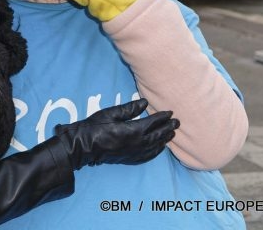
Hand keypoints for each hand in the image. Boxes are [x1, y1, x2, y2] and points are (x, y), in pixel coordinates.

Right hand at [54, 99, 177, 169]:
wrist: (84, 145)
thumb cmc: (95, 126)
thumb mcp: (111, 113)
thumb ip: (129, 109)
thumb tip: (144, 103)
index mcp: (133, 130)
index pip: (153, 122)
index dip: (162, 117)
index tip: (170, 112)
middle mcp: (138, 143)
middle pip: (157, 135)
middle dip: (168, 128)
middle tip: (177, 122)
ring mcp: (135, 152)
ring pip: (155, 146)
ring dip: (165, 139)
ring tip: (172, 133)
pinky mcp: (130, 158)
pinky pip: (149, 155)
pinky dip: (157, 151)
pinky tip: (160, 147)